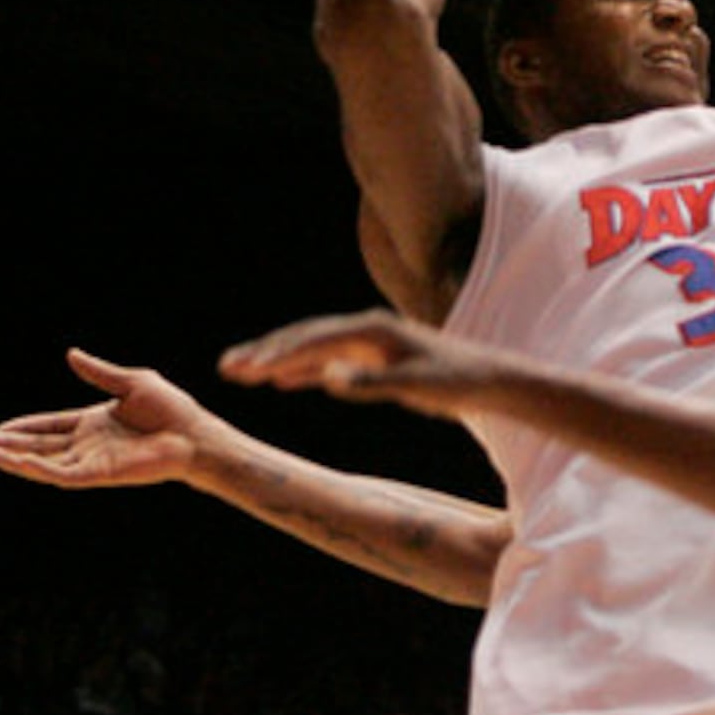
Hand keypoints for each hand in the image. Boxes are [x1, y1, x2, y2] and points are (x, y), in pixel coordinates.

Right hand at [0, 350, 213, 488]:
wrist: (194, 433)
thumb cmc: (170, 409)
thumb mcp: (132, 383)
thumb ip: (99, 373)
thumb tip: (71, 354)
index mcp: (94, 422)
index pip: (50, 425)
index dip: (25, 427)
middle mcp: (89, 444)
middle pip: (40, 445)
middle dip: (9, 444)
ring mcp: (93, 460)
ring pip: (45, 462)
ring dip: (16, 459)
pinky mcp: (100, 474)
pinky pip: (62, 474)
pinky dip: (39, 468)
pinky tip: (18, 461)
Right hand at [220, 309, 503, 421]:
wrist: (490, 378)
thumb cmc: (456, 382)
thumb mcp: (415, 385)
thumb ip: (371, 382)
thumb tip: (326, 376)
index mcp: (374, 330)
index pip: (314, 341)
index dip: (276, 355)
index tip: (242, 371)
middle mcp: (368, 328)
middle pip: (307, 336)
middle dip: (266, 351)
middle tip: (225, 368)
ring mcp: (371, 340)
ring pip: (314, 346)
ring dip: (279, 358)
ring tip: (240, 372)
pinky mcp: (376, 355)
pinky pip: (329, 358)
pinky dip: (303, 368)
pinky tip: (283, 382)